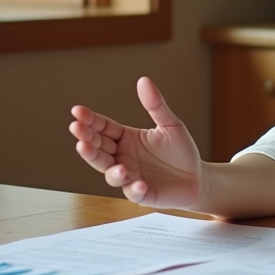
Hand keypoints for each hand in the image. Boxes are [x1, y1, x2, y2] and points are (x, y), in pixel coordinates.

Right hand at [69, 77, 204, 210]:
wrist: (197, 177)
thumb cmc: (181, 151)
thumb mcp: (170, 124)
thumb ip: (155, 105)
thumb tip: (143, 80)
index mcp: (126, 138)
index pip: (103, 128)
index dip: (90, 120)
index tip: (77, 111)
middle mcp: (123, 157)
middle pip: (99, 150)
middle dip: (87, 140)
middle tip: (77, 130)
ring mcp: (130, 177)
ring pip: (110, 174)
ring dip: (109, 169)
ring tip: (115, 165)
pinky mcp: (142, 194)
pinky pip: (134, 193)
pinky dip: (134, 189)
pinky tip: (139, 183)